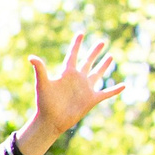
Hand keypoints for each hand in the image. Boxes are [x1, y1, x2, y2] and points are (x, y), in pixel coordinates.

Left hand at [20, 32, 123, 149]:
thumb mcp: (43, 84)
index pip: (73, 55)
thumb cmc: (45, 102)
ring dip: (104, 65)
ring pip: (97, 74)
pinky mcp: (92, 99)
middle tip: (102, 42)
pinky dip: (115, 90)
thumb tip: (31, 57)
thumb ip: (40, 69)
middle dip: (94, 52)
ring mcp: (86, 88)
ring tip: (111, 56)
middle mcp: (77, 79)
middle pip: (88, 62)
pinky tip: (124, 85)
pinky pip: (106, 93)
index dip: (77, 44)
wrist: (51, 120)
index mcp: (67, 73)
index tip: (81, 33)